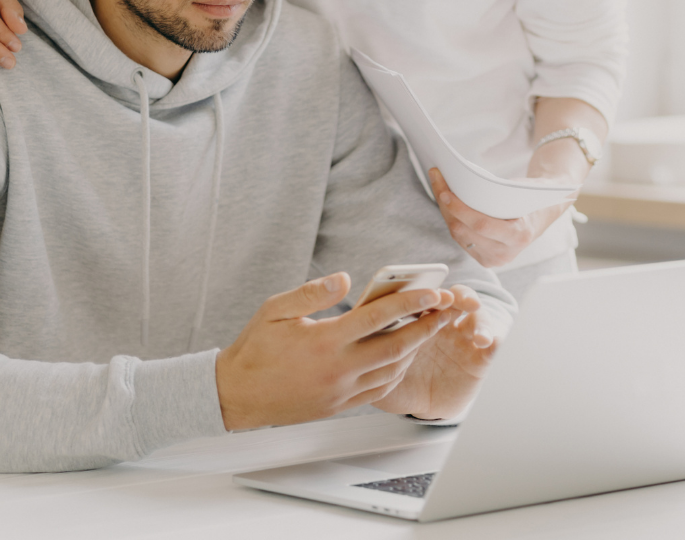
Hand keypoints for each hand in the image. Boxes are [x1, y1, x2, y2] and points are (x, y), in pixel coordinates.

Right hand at [215, 273, 455, 430]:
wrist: (237, 396)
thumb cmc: (254, 350)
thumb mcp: (275, 310)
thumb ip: (312, 292)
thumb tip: (344, 278)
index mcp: (325, 342)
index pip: (378, 318)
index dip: (409, 302)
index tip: (431, 290)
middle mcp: (339, 369)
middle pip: (396, 347)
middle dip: (427, 326)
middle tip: (447, 309)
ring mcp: (341, 391)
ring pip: (392, 370)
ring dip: (416, 349)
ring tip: (429, 328)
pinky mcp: (339, 405)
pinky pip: (379, 389)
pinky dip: (396, 371)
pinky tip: (401, 356)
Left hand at [372, 285, 507, 419]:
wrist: (420, 404)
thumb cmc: (398, 378)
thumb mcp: (380, 364)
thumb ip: (370, 347)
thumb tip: (348, 332)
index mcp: (418, 317)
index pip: (425, 296)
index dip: (426, 292)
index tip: (426, 293)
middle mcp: (444, 322)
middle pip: (454, 299)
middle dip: (456, 296)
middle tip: (454, 300)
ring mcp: (463, 338)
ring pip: (476, 316)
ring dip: (478, 317)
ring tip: (477, 329)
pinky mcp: (479, 359)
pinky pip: (493, 345)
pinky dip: (493, 340)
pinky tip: (485, 344)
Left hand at [429, 168, 575, 268]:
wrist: (540, 217)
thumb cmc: (529, 199)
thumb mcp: (520, 192)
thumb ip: (497, 192)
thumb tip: (464, 178)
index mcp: (519, 236)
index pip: (482, 225)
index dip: (460, 209)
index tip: (445, 192)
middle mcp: (505, 253)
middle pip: (464, 231)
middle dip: (446, 205)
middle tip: (436, 179)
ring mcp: (493, 259)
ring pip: (458, 235)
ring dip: (445, 211)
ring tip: (438, 186)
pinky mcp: (483, 259)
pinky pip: (460, 239)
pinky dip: (451, 219)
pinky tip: (445, 202)